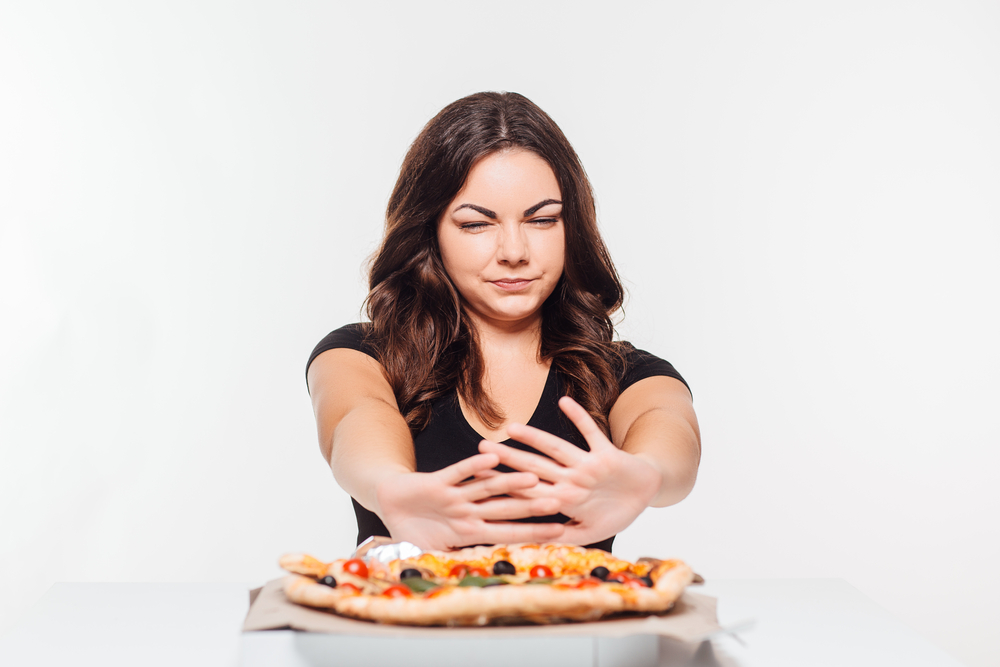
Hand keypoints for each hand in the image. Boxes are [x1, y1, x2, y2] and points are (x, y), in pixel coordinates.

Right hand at [374, 453, 564, 550]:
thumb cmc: (412, 526)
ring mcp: (455, 495)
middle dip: (531, 506)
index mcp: (470, 530)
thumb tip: (464, 585)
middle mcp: (468, 511)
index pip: (507, 533)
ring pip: (487, 488)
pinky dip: (473, 467)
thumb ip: (447, 563)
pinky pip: (458, 473)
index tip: (559, 533)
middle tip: (559, 501)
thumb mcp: (430, 552)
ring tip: (533, 477)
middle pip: (505, 508)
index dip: (532, 533)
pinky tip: (492, 458)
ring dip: (509, 483)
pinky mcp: (438, 481)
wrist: (389, 499)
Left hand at [478, 396, 662, 545]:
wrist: (647, 492)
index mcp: (565, 498)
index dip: (507, 486)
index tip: (482, 480)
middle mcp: (571, 479)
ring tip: (511, 427)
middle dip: (509, 458)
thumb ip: (564, 535)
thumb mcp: (590, 531)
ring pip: (555, 449)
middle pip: (534, 466)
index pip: (530, 491)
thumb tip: (534, 543)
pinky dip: (579, 417)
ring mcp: (587, 466)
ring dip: (535, 437)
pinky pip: (590, 432)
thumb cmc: (616, 512)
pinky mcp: (606, 453)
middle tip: (482, 447)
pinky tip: (564, 402)